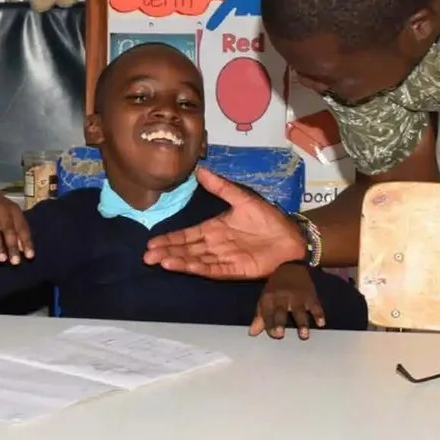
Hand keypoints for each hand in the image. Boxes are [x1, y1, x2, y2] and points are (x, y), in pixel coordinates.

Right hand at [0, 183, 34, 262]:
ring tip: (2, 259)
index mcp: (13, 210)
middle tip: (16, 262)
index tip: (30, 256)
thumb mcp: (9, 214)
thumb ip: (17, 229)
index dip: (26, 242)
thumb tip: (23, 249)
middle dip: (13, 246)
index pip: (22, 227)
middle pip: (9, 230)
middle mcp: (1, 210)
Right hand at [144, 167, 305, 278]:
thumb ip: (221, 187)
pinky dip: (201, 268)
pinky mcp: (236, 270)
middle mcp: (215, 246)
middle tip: (147, 256)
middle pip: (187, 250)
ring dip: (179, 261)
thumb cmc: (268, 219)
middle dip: (167, 252)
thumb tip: (200, 169)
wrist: (292, 236)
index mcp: (214, 229)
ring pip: (197, 260)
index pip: (187, 235)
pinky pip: (215, 269)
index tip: (151, 242)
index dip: (170, 239)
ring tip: (161, 261)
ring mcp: (224, 259)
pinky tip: (187, 266)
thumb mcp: (242, 199)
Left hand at [251, 263, 327, 339]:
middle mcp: (283, 297)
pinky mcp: (311, 296)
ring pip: (299, 310)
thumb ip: (260, 317)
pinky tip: (321, 323)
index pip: (267, 313)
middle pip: (280, 311)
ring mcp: (298, 296)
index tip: (272, 334)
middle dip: (280, 322)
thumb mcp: (265, 298)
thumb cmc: (276, 287)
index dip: (269, 324)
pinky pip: (316, 306)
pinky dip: (319, 314)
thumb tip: (252, 334)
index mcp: (269, 297)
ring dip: (302, 323)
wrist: (292, 266)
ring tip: (304, 335)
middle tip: (280, 335)